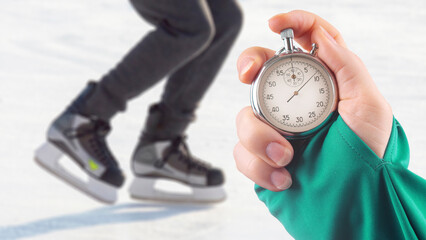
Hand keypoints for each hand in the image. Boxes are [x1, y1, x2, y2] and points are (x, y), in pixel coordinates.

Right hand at [233, 10, 392, 191]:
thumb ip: (346, 66)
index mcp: (321, 83)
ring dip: (260, 137)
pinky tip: (284, 177)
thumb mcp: (369, 106)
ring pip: (244, 117)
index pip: (304, 42)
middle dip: (248, 66)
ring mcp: (275, 128)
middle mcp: (293, 101)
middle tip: (248, 77)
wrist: (354, 201)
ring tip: (286, 157)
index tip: (274, 24)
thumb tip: (319, 36)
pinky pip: (242, 153)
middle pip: (259, 69)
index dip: (290, 24)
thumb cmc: (367, 152)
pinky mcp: (262, 156)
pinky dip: (259, 167)